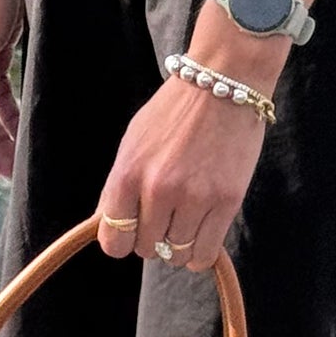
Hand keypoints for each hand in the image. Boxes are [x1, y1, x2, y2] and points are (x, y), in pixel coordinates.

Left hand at [95, 57, 273, 272]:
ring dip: (179, 244)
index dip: (122, 239)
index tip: (133, 230)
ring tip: (186, 219)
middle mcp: (157, 190)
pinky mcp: (226, 202)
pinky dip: (201, 253)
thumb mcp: (133, 141)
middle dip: (153, 237)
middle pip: (146, 248)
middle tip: (166, 215)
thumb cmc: (175, 110)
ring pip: (177, 254)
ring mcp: (194, 198)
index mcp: (127, 174)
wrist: (223, 82)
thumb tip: (109, 225)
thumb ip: (120, 185)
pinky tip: (202, 235)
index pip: (113, 240)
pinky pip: (206, 253)